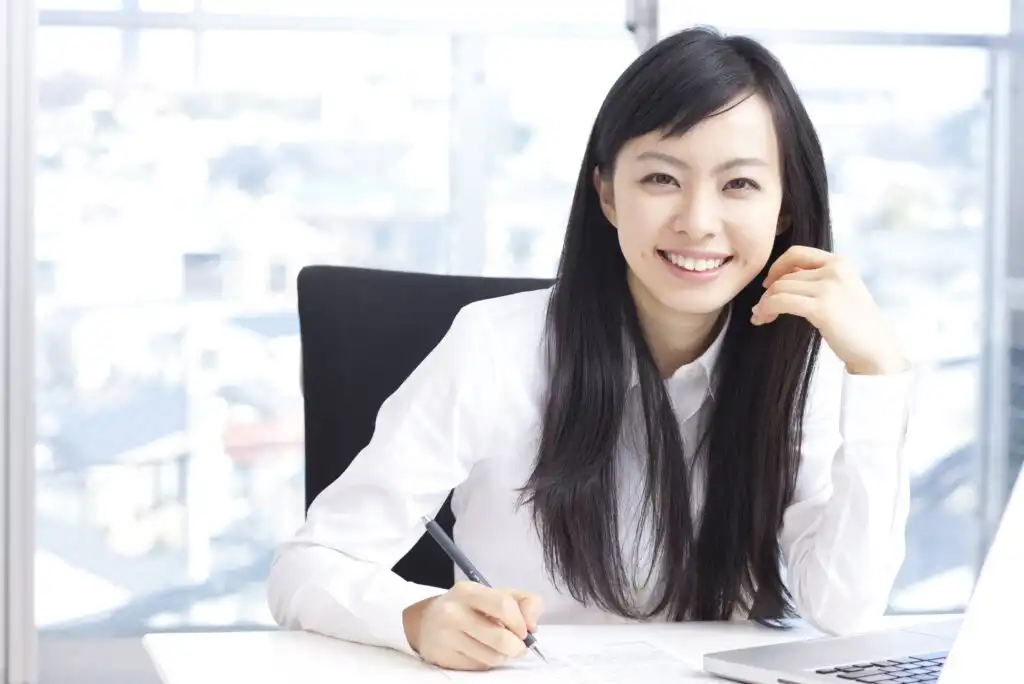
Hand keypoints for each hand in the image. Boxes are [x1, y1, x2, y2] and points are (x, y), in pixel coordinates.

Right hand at [402, 581, 544, 670]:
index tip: (524, 630)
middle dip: (517, 646)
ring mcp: (446, 636)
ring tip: (497, 647)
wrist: (426, 622)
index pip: (503, 605)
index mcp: (468, 591)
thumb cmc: (469, 607)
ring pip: (492, 657)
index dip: (520, 622)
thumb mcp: (494, 594)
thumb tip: (532, 626)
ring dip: (503, 656)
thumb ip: (524, 602)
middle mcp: (453, 612)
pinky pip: (479, 666)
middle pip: (501, 638)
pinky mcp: (443, 658)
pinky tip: (480, 651)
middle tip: (517, 646)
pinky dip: (487, 662)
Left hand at [753, 246, 908, 374]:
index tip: (768, 283)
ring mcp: (828, 287)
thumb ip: (816, 279)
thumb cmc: (855, 324)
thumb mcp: (840, 290)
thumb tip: (779, 279)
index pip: (796, 253)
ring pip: (779, 288)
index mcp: (839, 262)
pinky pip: (781, 302)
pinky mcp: (821, 307)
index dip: (776, 266)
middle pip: (785, 275)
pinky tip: (762, 318)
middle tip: (760, 310)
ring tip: (761, 317)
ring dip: (764, 303)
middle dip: (768, 293)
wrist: (875, 349)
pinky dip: (766, 309)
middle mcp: (834, 269)